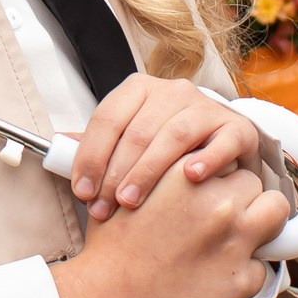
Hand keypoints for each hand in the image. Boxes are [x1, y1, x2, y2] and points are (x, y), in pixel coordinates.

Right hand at [49, 162, 290, 297]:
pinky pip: (262, 266)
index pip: (224, 157)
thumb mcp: (129, 191)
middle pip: (252, 182)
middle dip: (238, 197)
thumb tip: (185, 169)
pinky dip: (243, 271)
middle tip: (217, 218)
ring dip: (259, 222)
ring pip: (275, 213)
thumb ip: (163, 175)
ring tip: (234, 238)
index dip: (216, 175)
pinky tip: (214, 277)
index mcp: (187, 175)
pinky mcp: (242, 279)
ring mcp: (234, 241)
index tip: (208, 189)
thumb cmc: (111, 250)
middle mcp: (218, 203)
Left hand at [68, 72, 261, 222]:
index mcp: (140, 89)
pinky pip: (223, 141)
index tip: (82, 191)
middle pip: (136, 131)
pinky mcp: (238, 128)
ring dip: (149, 171)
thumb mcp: (130, 141)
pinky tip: (191, 179)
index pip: (107, 118)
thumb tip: (59, 149)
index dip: (90, 156)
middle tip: (103, 207)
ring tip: (132, 201)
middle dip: (114, 173)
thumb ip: (99, 145)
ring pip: (173, 135)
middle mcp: (174, 92)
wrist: (222, 150)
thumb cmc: (167, 150)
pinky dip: (207, 159)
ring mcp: (207, 108)